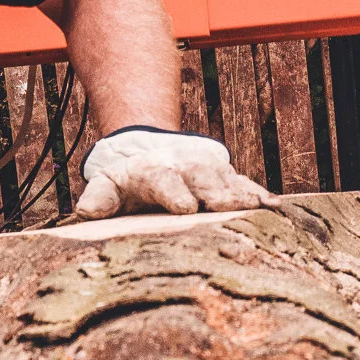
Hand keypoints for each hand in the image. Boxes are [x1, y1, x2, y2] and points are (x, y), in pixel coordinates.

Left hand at [74, 126, 272, 218]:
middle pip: (201, 178)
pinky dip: (259, 194)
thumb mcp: (107, 184)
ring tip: (257, 208)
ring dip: (241, 194)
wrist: (150, 148)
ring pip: (226, 179)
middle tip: (225, 208)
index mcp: (153, 173)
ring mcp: (207, 170)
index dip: (175, 193)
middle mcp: (184, 167)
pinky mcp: (225, 175)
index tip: (187, 208)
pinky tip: (274, 206)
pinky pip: (244, 184)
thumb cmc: (127, 179)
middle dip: (214, 193)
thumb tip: (86, 211)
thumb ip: (99, 197)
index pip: (164, 181)